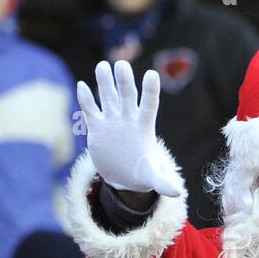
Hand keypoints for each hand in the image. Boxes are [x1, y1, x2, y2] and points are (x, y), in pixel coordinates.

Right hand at [76, 60, 181, 196]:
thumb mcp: (152, 178)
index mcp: (143, 126)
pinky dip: (86, 99)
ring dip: (105, 82)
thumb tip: (176, 193)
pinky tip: (81, 86)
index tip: (152, 75)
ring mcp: (112, 120)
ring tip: (103, 66)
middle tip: (121, 64)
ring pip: (108, 96)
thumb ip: (162, 182)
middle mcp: (128, 119)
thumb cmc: (142, 174)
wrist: (124, 176)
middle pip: (127, 95)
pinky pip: (90, 109)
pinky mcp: (97, 127)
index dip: (150, 90)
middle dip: (124, 80)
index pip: (149, 104)